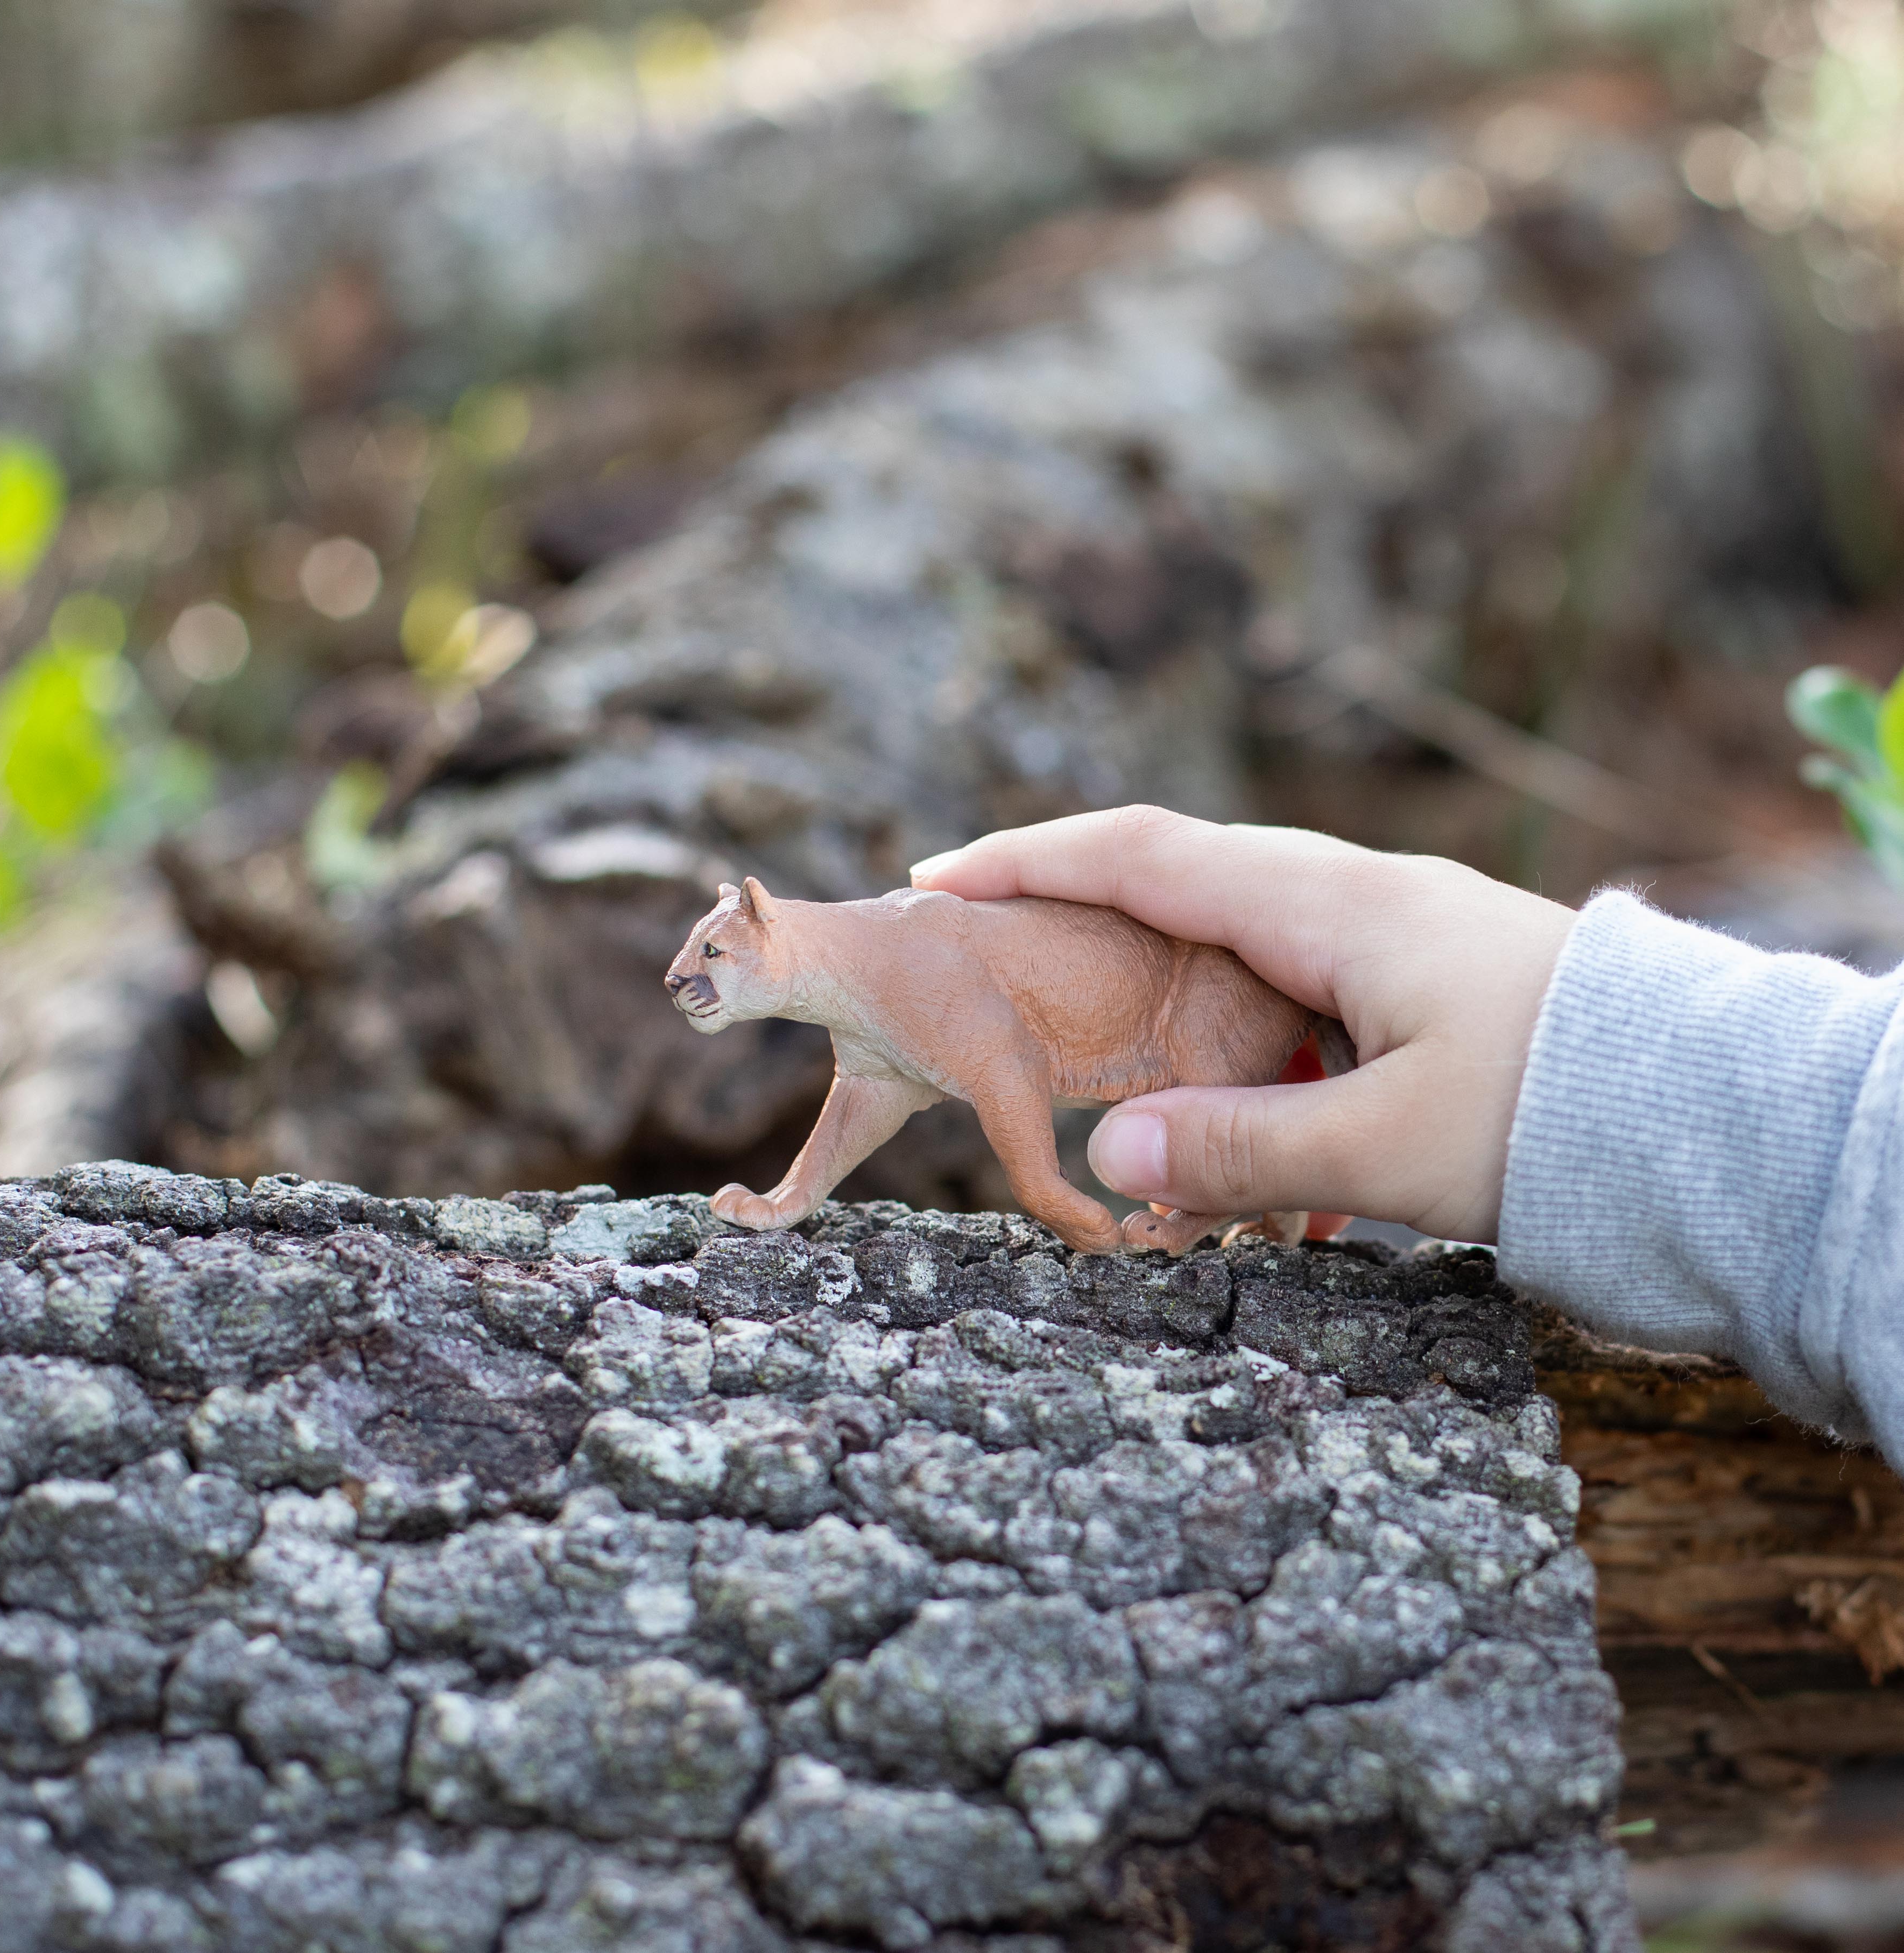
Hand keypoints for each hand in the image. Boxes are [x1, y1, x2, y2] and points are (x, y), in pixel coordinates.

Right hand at [911, 808, 1574, 1243]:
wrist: (1712, 1111)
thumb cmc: (1562, 1113)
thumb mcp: (1387, 1146)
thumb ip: (1237, 1150)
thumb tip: (1105, 1154)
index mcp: (1331, 906)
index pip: (1145, 855)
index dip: (1030, 861)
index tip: (940, 877)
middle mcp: (1356, 897)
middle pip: (1182, 882)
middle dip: (1081, 915)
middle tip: (1000, 955)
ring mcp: (1395, 935)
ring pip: (1244, 953)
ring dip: (1177, 1013)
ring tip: (1130, 1085)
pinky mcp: (1425, 982)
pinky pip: (1304, 1000)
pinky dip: (1255, 1057)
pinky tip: (1267, 1147)